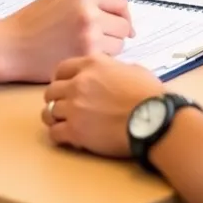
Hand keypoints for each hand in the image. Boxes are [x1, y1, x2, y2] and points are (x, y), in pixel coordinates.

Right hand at [0, 0, 133, 83]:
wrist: (10, 46)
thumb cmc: (31, 21)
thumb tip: (115, 5)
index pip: (120, 0)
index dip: (122, 10)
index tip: (120, 18)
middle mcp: (89, 14)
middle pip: (123, 24)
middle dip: (117, 29)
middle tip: (106, 34)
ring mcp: (89, 38)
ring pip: (119, 44)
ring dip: (110, 46)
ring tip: (91, 45)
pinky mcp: (84, 58)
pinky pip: (107, 59)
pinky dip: (101, 59)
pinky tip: (85, 56)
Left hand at [42, 55, 163, 156]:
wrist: (154, 118)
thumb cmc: (150, 95)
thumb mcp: (132, 70)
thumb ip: (112, 69)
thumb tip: (111, 74)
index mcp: (92, 64)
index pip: (62, 69)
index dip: (61, 79)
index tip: (65, 88)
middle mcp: (79, 83)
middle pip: (51, 91)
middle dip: (56, 100)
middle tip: (64, 108)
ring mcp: (74, 107)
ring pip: (48, 112)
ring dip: (55, 118)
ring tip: (63, 124)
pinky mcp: (75, 131)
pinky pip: (54, 133)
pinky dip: (59, 136)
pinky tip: (68, 138)